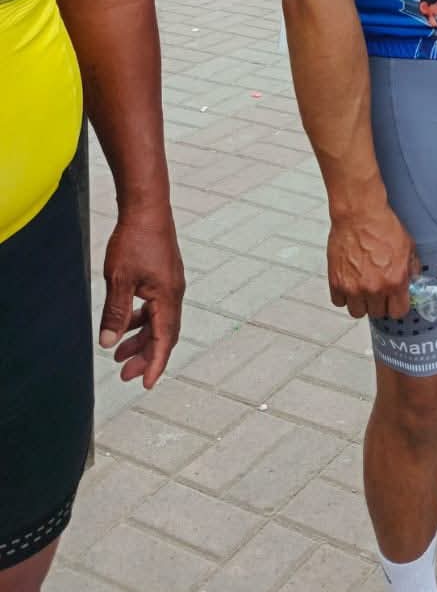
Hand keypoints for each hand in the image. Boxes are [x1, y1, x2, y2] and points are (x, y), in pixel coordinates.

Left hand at [98, 204, 184, 388]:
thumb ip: (116, 313)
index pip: (164, 339)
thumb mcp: (119, 280)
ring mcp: (170, 283)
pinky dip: (142, 319)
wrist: (147, 207)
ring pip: (159, 320)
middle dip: (145, 356)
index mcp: (167, 296)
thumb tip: (108, 343)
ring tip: (119, 353)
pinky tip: (125, 320)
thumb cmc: (135, 240)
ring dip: (141, 338)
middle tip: (124, 375)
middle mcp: (174, 292)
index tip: (145, 384)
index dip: (155, 364)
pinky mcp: (164, 275)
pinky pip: (156, 306)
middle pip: (163, 333)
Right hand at [327, 201, 418, 318]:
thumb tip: (412, 282)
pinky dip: (343, 295)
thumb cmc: (382, 225)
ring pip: (358, 312)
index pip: (398, 312)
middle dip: (380, 302)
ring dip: (361, 302)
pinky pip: (339, 302)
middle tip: (378, 289)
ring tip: (362, 287)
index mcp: (395, 281)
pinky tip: (349, 282)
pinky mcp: (336, 282)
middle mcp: (375, 288)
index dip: (397, 305)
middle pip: (378, 313)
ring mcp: (354, 287)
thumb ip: (411, 269)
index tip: (394, 300)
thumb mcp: (408, 246)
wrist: (359, 214)